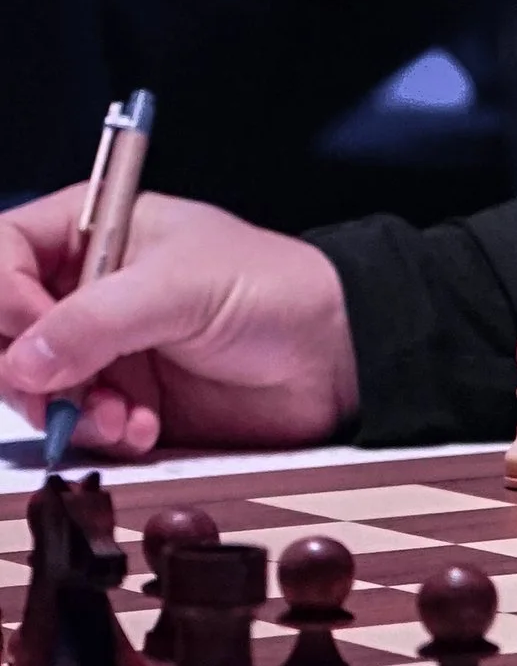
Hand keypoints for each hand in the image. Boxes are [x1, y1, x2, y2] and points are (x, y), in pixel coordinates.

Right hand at [0, 188, 359, 460]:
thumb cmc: (272, 291)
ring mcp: (104, 347)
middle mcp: (88, 288)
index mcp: (94, 230)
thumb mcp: (179, 288)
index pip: (4, 254)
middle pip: (6, 328)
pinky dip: (102, 435)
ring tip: (121, 418)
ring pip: (35, 385)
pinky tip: (144, 431)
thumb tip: (23, 361)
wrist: (334, 358)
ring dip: (68, 410)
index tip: (34, 335)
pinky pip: (79, 425)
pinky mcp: (126, 400)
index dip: (5, 297)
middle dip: (29, 369)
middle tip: (68, 392)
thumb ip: (96, 321)